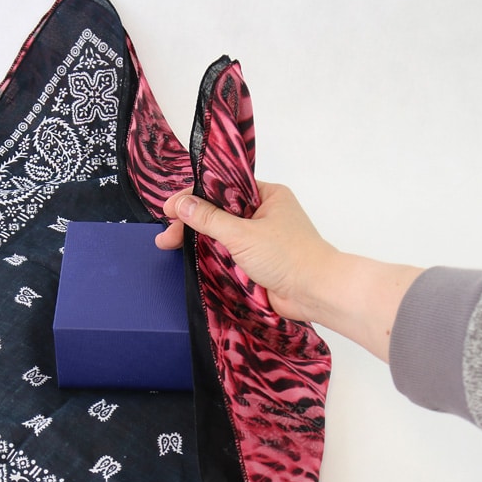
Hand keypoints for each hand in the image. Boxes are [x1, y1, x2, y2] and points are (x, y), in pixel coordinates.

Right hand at [155, 181, 334, 322]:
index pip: (223, 188)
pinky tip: (189, 258)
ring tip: (170, 246)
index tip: (169, 209)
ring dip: (198, 240)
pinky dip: (211, 256)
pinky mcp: (258, 262)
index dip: (193, 196)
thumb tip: (181, 204)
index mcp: (266, 195)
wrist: (315, 292)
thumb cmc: (288, 257)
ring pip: (223, 234)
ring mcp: (261, 239)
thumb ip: (209, 219)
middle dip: (191, 222)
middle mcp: (264, 213)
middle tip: (166, 236)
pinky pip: (229, 254)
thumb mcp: (242, 234)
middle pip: (219, 212)